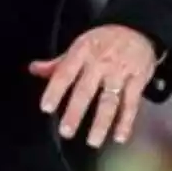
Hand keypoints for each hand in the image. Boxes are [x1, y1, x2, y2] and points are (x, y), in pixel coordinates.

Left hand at [30, 25, 157, 147]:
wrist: (137, 29)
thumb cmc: (102, 41)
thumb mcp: (78, 46)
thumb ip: (57, 63)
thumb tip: (33, 69)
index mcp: (81, 53)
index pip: (64, 74)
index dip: (54, 91)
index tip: (46, 108)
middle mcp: (100, 63)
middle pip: (85, 90)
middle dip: (75, 112)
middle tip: (66, 131)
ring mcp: (120, 72)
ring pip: (109, 101)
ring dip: (101, 123)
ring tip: (93, 141)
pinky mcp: (138, 80)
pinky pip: (131, 104)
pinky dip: (126, 122)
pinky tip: (120, 137)